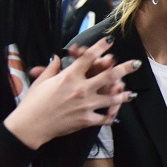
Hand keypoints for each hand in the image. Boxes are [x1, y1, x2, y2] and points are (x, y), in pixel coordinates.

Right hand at [5, 38, 139, 148]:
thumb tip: (57, 57)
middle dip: (125, 68)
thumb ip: (53, 67)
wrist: (31, 125)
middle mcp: (81, 88)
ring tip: (132, 94)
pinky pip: (104, 117)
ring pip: (112, 98)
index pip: (88, 57)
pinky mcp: (86, 119)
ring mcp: (86, 105)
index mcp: (69, 76)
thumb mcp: (42, 81)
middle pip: (108, 75)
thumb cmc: (33, 102)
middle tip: (136, 63)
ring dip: (124, 95)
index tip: (110, 41)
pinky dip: (111, 117)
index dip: (100, 47)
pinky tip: (116, 115)